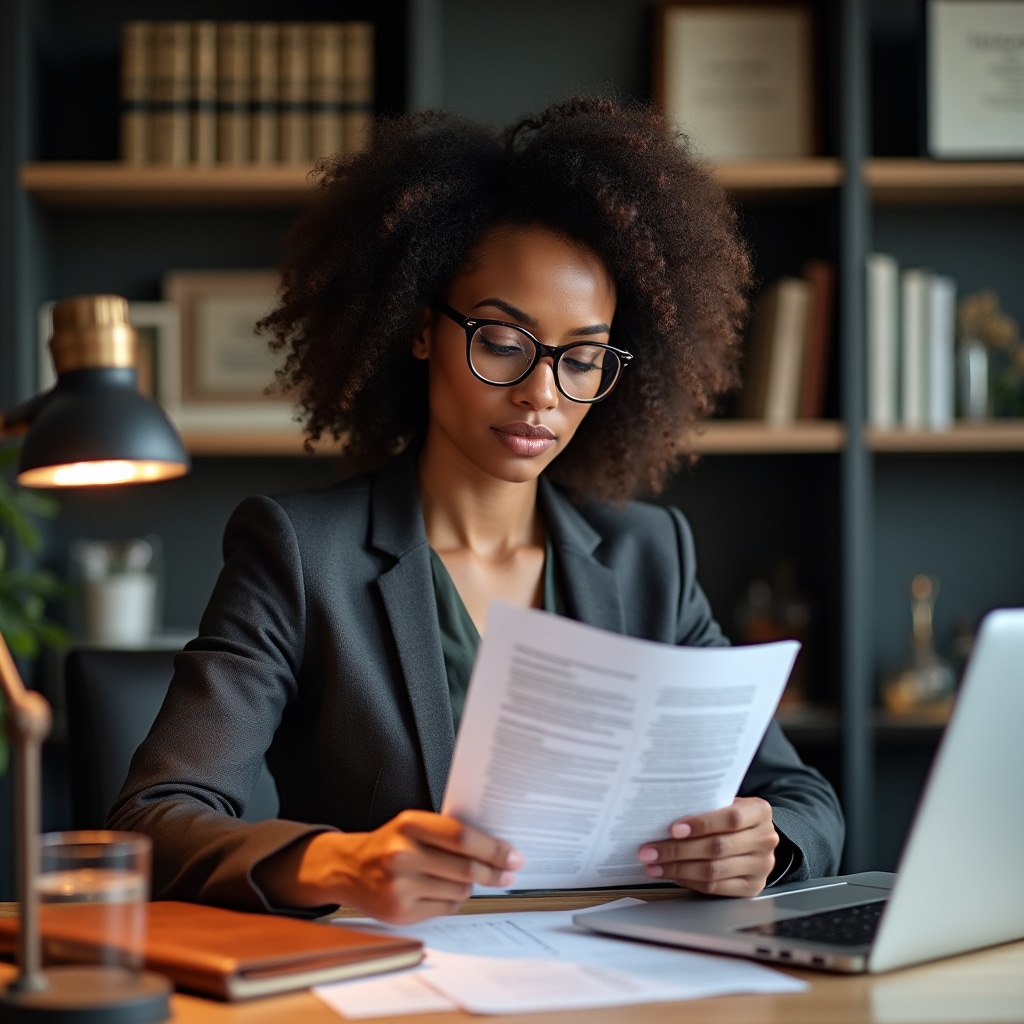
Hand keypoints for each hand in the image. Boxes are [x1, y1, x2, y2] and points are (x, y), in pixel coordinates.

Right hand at [258, 810, 523, 923]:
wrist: (348, 868)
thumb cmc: (390, 843)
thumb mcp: (413, 825)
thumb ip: (448, 832)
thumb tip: (496, 848)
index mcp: (409, 824)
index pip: (463, 837)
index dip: (494, 848)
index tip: (513, 856)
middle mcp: (402, 854)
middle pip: (466, 868)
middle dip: (494, 872)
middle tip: (509, 873)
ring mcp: (400, 886)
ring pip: (460, 890)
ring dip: (470, 886)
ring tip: (462, 877)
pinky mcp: (400, 912)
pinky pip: (446, 908)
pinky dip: (453, 900)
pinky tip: (441, 890)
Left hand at [636, 797, 777, 896]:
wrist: (756, 836)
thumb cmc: (731, 816)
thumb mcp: (726, 803)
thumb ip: (706, 806)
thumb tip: (662, 814)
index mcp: (760, 812)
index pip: (731, 818)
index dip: (701, 824)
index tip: (673, 829)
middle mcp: (765, 839)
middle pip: (717, 848)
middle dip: (678, 850)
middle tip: (649, 851)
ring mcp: (761, 866)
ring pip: (713, 871)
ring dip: (677, 869)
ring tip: (654, 865)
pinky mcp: (752, 887)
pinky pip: (715, 887)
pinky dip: (689, 880)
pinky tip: (672, 874)